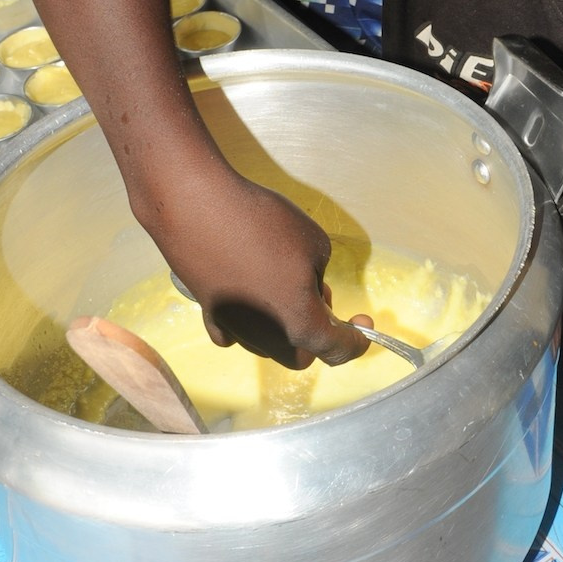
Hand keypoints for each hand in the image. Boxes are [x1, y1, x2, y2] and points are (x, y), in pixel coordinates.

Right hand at [150, 168, 370, 370]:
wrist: (196, 207)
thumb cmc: (263, 224)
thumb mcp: (314, 242)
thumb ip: (318, 273)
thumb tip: (305, 286)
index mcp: (300, 324)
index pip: (338, 349)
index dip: (358, 339)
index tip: (365, 321)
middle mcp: (265, 337)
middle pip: (301, 354)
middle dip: (318, 334)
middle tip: (321, 296)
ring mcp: (232, 327)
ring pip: (268, 344)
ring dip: (285, 325)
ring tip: (286, 284)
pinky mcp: (207, 312)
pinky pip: (236, 332)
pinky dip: (250, 322)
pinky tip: (251, 300)